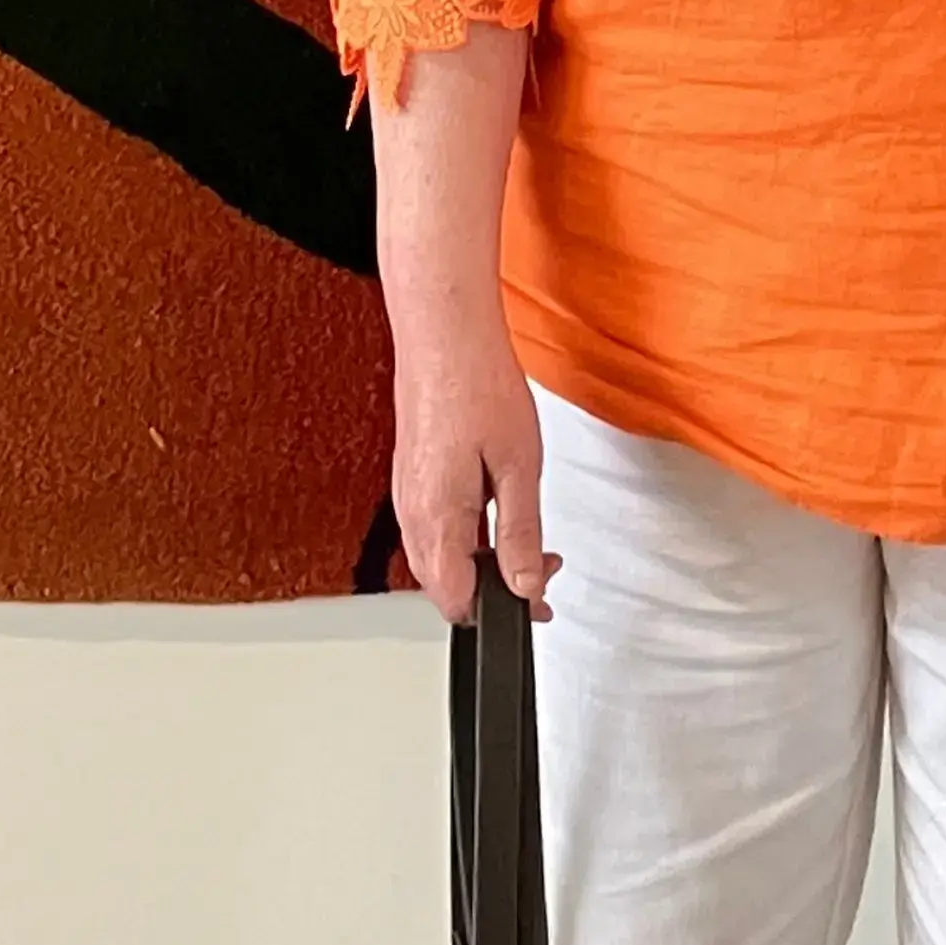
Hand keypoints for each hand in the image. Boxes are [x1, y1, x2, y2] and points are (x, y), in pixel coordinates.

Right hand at [389, 309, 554, 623]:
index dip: (502, 611)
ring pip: (435, 559)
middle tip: (540, 565)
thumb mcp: (519, 467)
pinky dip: (462, 537)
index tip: (538, 599)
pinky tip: (490, 511)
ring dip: (478, 563)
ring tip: (523, 536)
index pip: (457, 601)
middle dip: (492, 590)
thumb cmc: (478, 385)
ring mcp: (405, 494)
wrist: (443, 333)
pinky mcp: (409, 476)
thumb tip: (526, 584)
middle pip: (443, 587)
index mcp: (437, 518)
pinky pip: (430, 528)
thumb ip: (521, 534)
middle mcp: (412, 513)